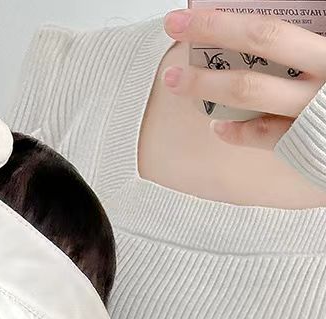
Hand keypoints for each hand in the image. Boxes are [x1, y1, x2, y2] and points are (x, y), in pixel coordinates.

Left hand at [161, 7, 325, 147]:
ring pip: (250, 90)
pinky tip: (218, 127)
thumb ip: (309, 37)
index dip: (230, 17)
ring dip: (205, 84)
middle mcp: (325, 69)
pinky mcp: (307, 139)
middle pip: (261, 39)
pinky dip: (236, 132)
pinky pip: (263, 135)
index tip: (196, 10)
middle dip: (213, 29)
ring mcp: (313, 107)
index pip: (274, 22)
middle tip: (175, 23)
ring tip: (174, 79)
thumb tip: (267, 29)